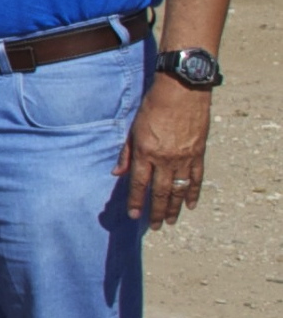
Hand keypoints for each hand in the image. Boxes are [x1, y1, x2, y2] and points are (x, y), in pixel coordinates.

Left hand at [117, 74, 211, 228]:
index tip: (133, 215)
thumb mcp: (133, 128)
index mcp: (145, 152)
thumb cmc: (153, 106)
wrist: (182, 91)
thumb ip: (126, 153)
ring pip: (180, 189)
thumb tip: (117, 173)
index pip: (138, 184)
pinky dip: (194, 193)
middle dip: (157, 211)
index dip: (135, 201)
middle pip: (161, 192)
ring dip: (176, 208)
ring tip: (172, 221)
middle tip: (155, 226)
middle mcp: (165, 159)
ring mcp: (184, 157)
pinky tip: (191, 205)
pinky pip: (196, 178)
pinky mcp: (199, 153)